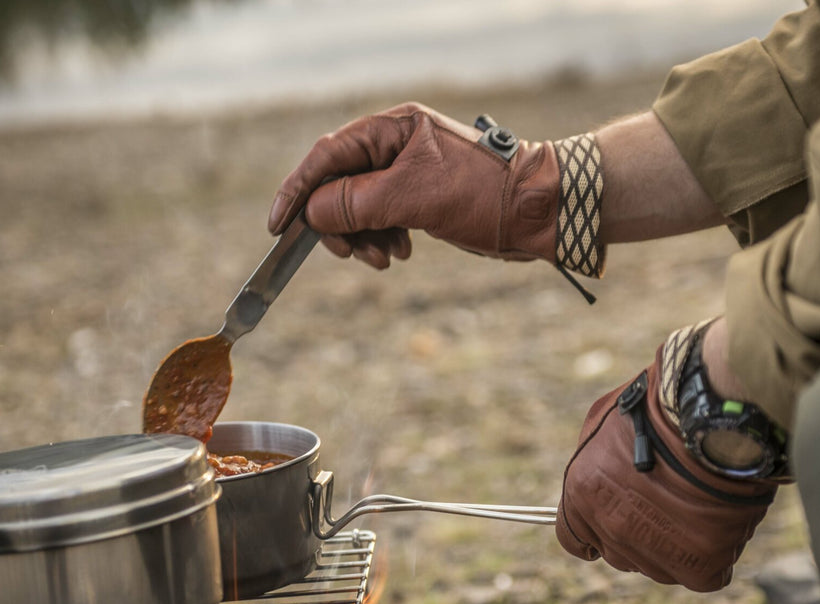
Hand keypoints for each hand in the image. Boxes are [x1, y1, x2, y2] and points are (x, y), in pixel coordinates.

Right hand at [268, 103, 559, 269]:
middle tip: (348, 253)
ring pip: (360, 210)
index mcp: (393, 128)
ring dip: (363, 239)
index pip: (328, 156)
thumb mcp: (414, 197)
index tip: (280, 225)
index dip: (299, 190)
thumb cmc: (485, 194)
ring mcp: (408, 175)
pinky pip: (382, 222)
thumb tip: (313, 213)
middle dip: (339, 224)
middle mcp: (397, 146)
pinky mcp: (420, 201)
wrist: (540, 212)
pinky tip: (400, 253)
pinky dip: (383, 241)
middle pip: (340, 186)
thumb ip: (357, 202)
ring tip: (385, 259)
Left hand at [556, 347, 775, 590]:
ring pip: (660, 567)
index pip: (574, 538)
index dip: (594, 529)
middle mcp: (614, 529)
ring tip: (697, 507)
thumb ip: (592, 462)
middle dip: (636, 533)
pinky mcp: (701, 566)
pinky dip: (711, 557)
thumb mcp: (604, 421)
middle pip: (618, 554)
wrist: (719, 414)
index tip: (612, 520)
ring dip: (674, 545)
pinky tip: (719, 527)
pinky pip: (702, 576)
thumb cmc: (664, 405)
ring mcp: (657, 552)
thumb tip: (597, 480)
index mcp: (584, 494)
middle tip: (664, 504)